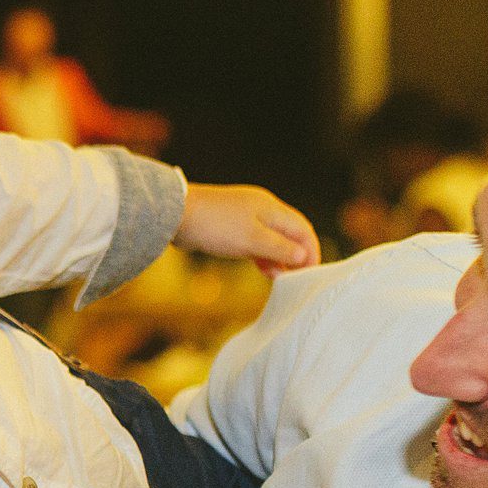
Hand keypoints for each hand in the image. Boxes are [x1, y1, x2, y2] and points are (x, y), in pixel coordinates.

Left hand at [180, 182, 319, 273]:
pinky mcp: (231, 227)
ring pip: (272, 239)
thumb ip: (279, 248)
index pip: (302, 229)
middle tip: (300, 279)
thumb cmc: (215, 225)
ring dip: (280, 258)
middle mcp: (262, 210)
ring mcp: (246, 217)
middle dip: (298, 255)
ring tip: (284, 279)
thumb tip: (304, 256)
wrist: (175, 215)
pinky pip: (255, 242)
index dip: (311, 250)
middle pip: (290, 233)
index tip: (312, 273)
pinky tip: (265, 270)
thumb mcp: (252, 240)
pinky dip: (263, 256)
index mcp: (271, 208)